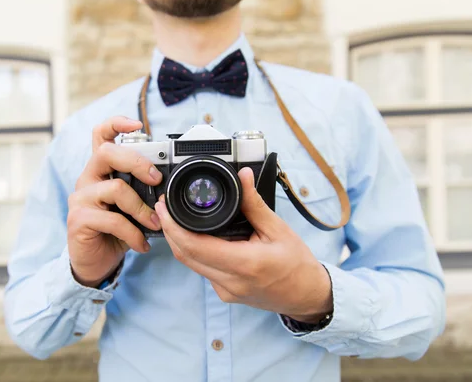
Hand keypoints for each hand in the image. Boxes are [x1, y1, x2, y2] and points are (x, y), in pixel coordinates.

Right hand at [67, 116, 162, 287]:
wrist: (96, 263)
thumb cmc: (116, 231)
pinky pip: (113, 220)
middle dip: (137, 162)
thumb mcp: (133, 208)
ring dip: (142, 208)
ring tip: (155, 224)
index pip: (101, 135)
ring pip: (115, 188)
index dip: (116, 124)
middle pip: (107, 153)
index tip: (137, 125)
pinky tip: (141, 244)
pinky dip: (133, 233)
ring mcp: (80, 198)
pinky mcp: (78, 219)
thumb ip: (143, 192)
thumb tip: (169, 186)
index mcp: (101, 170)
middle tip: (156, 179)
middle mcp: (88, 179)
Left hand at [154, 167, 332, 322]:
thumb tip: (242, 176)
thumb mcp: (278, 229)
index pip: (193, 246)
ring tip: (176, 217)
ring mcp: (225, 291)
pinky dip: (195, 251)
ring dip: (179, 241)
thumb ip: (254, 203)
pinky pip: (202, 269)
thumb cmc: (297, 265)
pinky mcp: (225, 293)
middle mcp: (230, 281)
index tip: (164, 208)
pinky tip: (197, 235)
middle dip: (169, 231)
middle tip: (164, 208)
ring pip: (190, 263)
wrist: (307, 296)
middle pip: (184, 255)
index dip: (172, 226)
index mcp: (244, 264)